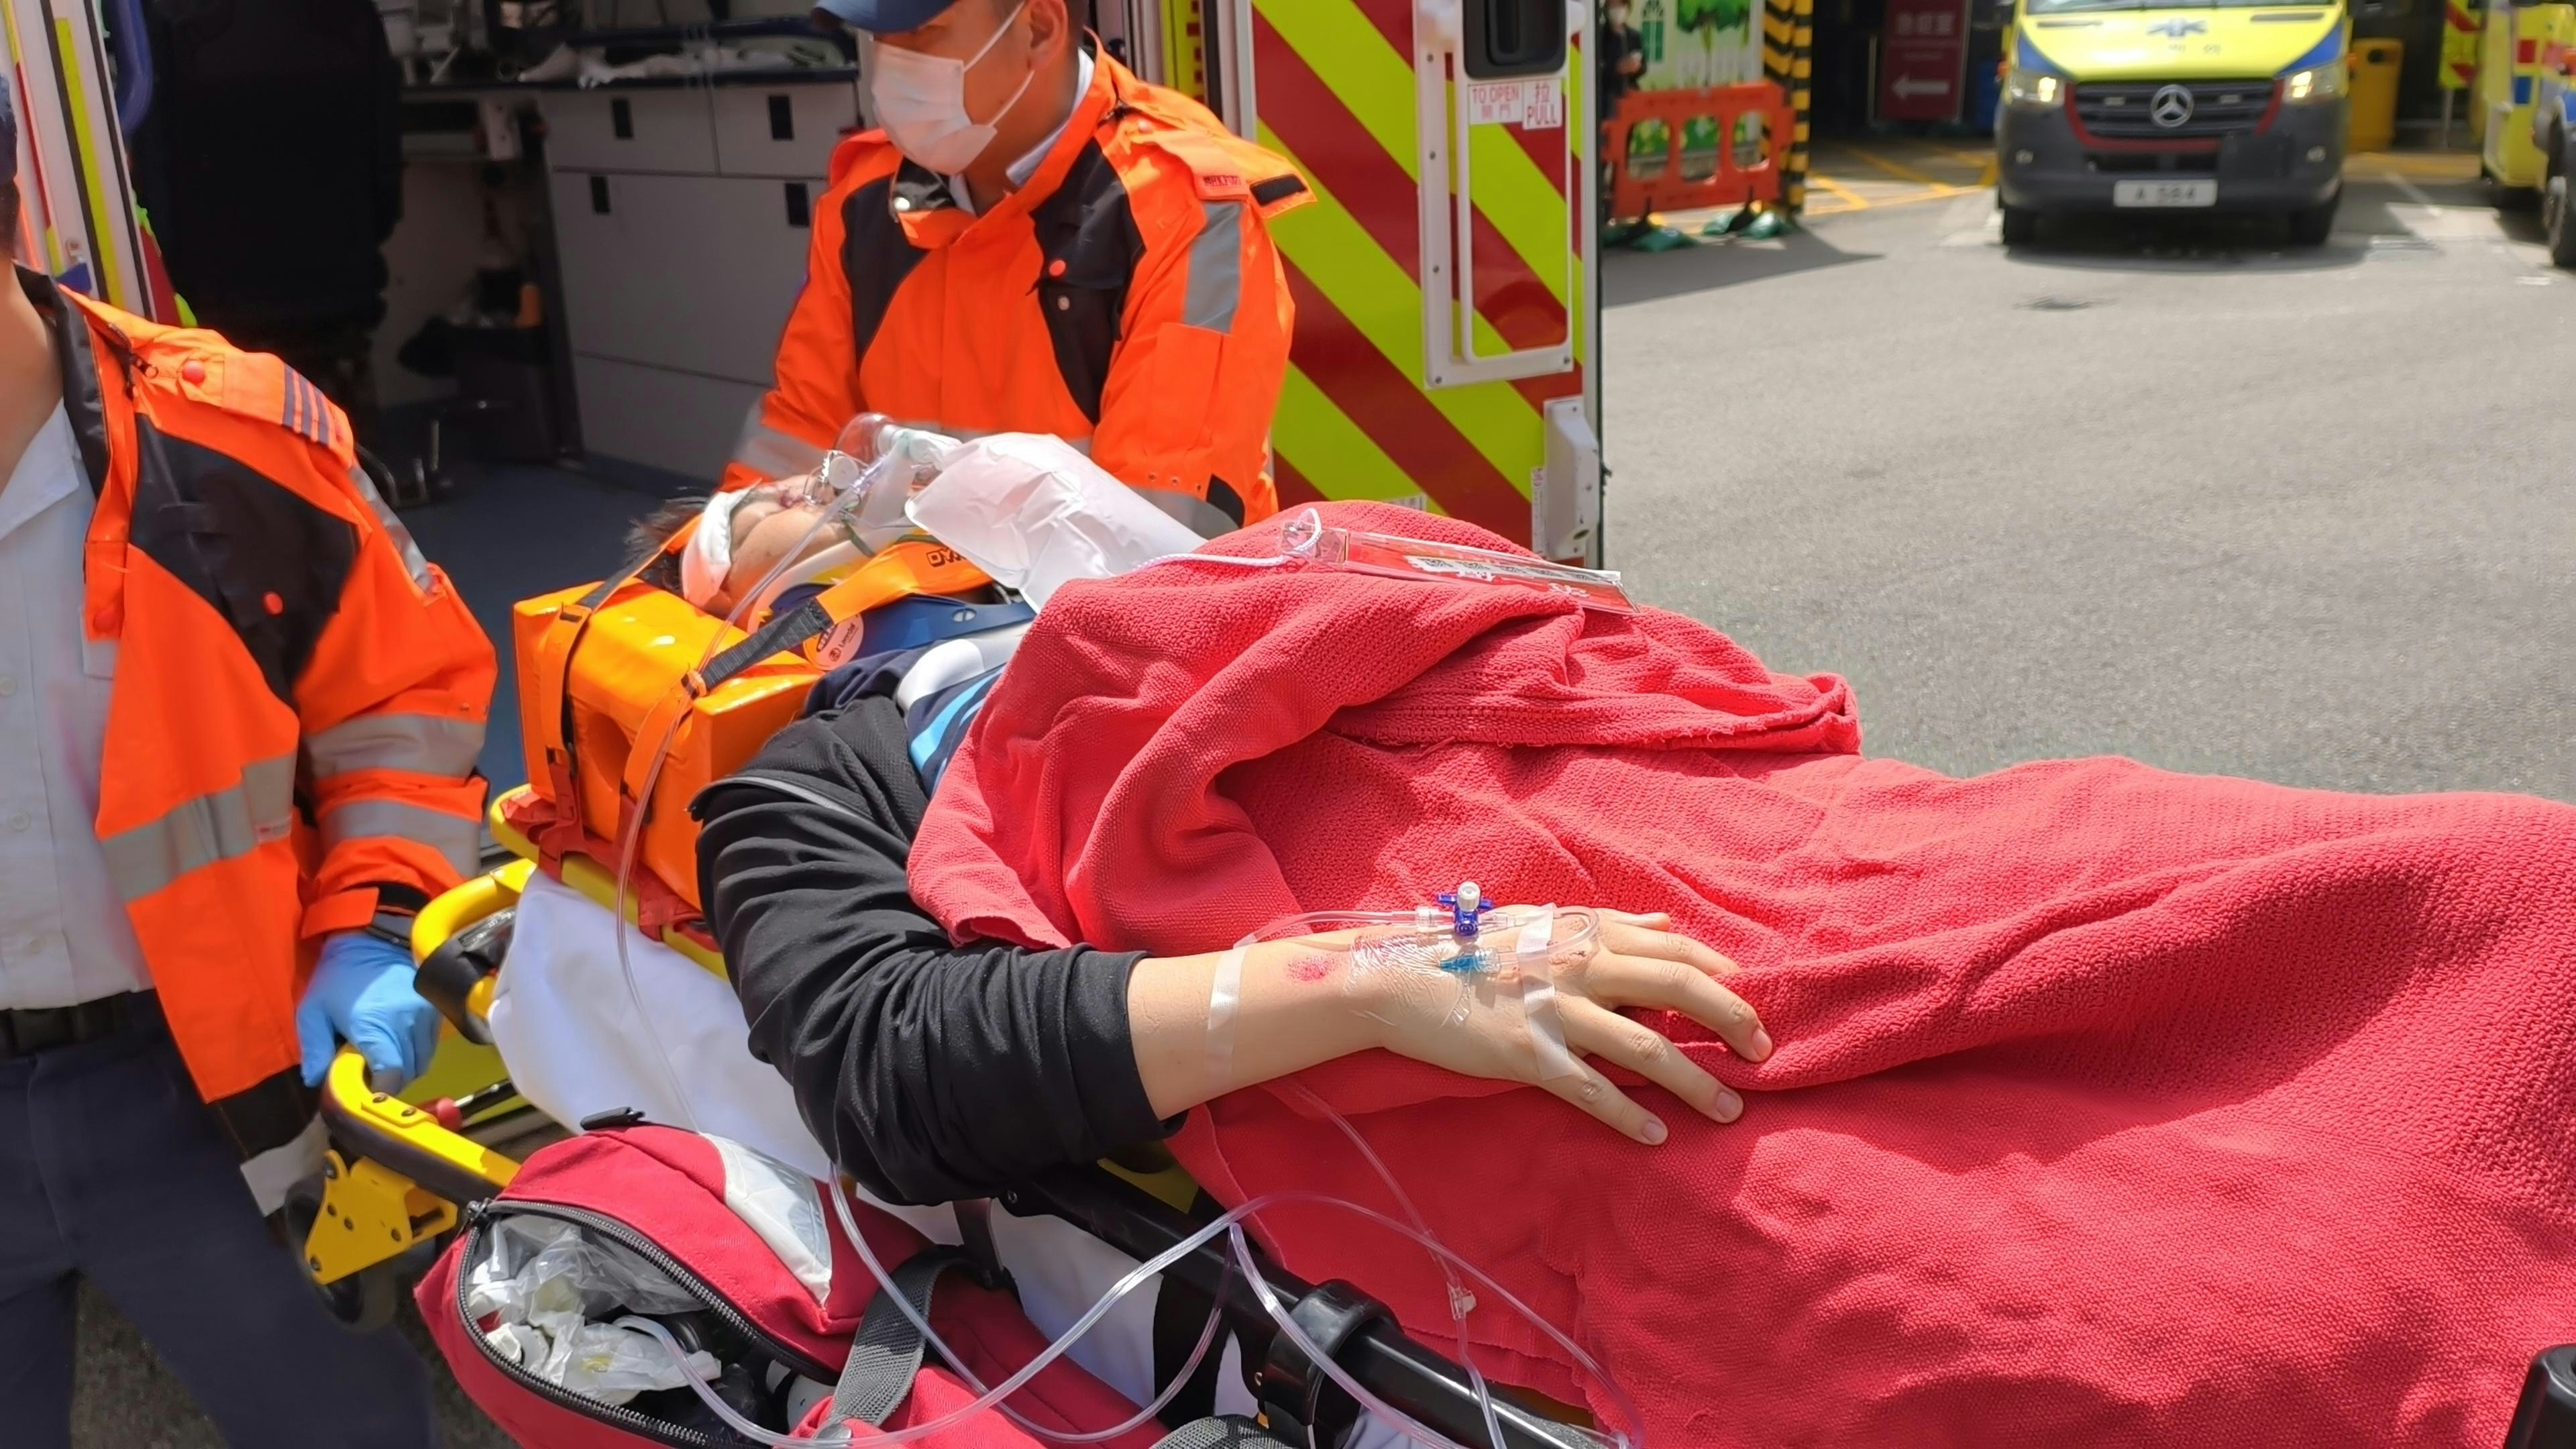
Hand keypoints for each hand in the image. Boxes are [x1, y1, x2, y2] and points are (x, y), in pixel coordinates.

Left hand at [295, 931, 440, 1091]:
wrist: (373, 939)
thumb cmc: (339, 976)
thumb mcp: (312, 1010)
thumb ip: (313, 1048)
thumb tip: (315, 1080)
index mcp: (375, 1026)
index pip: (392, 1075)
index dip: (382, 1092)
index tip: (368, 1094)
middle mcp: (407, 1024)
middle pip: (409, 1072)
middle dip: (391, 1080)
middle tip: (371, 1074)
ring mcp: (426, 1016)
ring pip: (423, 1061)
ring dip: (406, 1068)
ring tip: (385, 1059)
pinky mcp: (437, 1010)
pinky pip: (431, 1046)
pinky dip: (417, 1052)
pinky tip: (400, 1044)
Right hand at [1349, 909, 1767, 1144]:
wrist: (1402, 978)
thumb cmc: (1474, 950)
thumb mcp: (1544, 921)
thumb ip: (1608, 923)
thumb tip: (1664, 922)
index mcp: (1586, 933)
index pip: (1674, 948)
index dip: (1723, 975)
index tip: (1755, 1003)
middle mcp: (1580, 966)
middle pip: (1678, 988)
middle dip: (1731, 1022)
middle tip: (1763, 1054)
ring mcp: (1556, 1010)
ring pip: (1646, 1045)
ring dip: (1694, 1082)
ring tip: (1728, 1109)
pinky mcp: (1530, 1054)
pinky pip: (1592, 1089)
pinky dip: (1629, 1113)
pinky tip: (1656, 1135)